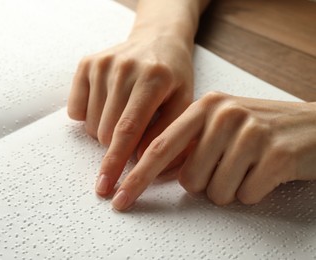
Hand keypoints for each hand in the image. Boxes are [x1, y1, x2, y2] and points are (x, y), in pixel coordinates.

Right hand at [68, 34, 193, 195]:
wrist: (158, 38)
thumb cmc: (173, 74)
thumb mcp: (185, 101)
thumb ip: (167, 133)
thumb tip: (142, 162)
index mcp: (153, 79)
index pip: (128, 130)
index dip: (115, 162)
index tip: (106, 187)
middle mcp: (124, 68)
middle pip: (106, 131)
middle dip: (118, 145)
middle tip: (135, 129)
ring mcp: (102, 64)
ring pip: (90, 124)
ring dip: (105, 131)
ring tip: (123, 112)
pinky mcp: (86, 64)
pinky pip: (75, 109)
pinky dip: (89, 116)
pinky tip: (108, 102)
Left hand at [111, 92, 315, 210]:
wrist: (314, 127)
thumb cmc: (260, 129)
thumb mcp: (219, 124)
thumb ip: (188, 143)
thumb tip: (155, 171)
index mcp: (204, 107)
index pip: (159, 148)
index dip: (136, 177)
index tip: (120, 197)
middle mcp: (223, 114)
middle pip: (190, 179)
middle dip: (206, 183)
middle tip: (229, 165)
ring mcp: (250, 132)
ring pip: (216, 192)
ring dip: (231, 188)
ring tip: (248, 166)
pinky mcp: (274, 154)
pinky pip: (245, 195)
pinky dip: (253, 191)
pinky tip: (265, 171)